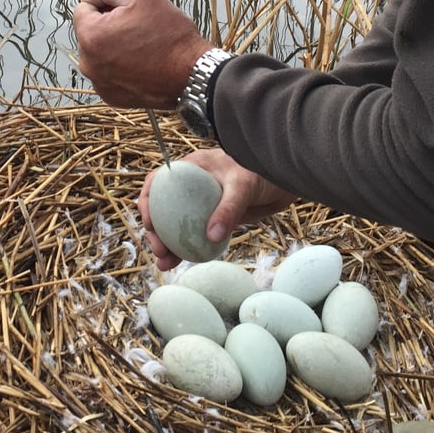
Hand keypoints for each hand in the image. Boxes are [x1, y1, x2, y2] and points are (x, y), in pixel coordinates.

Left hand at [73, 0, 211, 108]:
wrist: (192, 74)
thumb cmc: (170, 35)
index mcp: (91, 37)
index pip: (83, 7)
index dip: (107, 4)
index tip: (129, 12)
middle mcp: (89, 64)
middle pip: (89, 32)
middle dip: (108, 26)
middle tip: (139, 30)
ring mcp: (99, 83)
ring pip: (98, 53)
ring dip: (113, 46)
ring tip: (141, 48)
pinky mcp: (110, 96)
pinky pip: (107, 72)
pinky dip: (119, 66)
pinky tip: (141, 64)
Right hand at [138, 149, 297, 270]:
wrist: (286, 180)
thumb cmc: (264, 172)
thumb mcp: (244, 186)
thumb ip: (228, 209)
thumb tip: (210, 237)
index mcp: (191, 168)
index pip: (157, 182)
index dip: (147, 202)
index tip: (149, 224)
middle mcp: (191, 186)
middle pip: (161, 208)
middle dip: (155, 231)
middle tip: (160, 251)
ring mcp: (201, 203)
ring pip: (175, 225)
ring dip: (168, 244)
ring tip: (165, 264)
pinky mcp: (214, 219)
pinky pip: (195, 235)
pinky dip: (187, 249)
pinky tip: (182, 263)